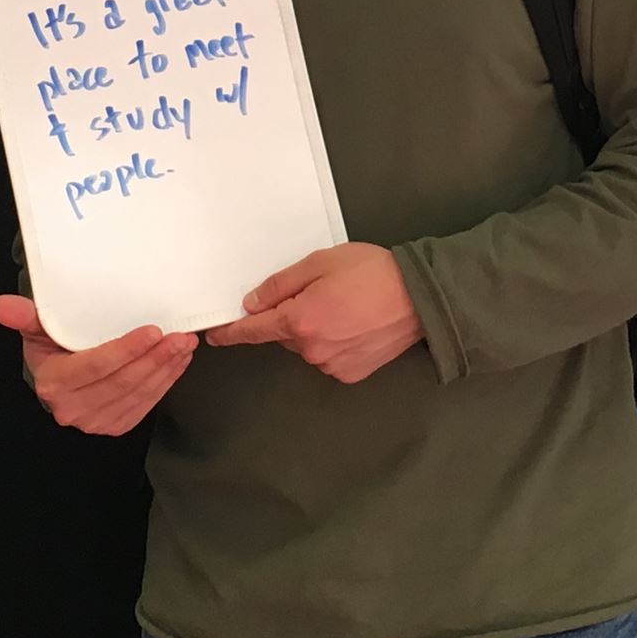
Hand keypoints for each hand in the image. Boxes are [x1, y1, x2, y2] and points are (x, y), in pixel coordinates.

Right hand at [0, 293, 193, 435]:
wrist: (56, 380)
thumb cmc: (50, 350)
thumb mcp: (36, 329)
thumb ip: (25, 317)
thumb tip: (1, 306)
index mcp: (54, 383)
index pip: (95, 366)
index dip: (126, 350)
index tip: (153, 332)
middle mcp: (72, 408)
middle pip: (121, 382)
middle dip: (155, 359)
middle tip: (180, 336)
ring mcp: (95, 422)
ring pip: (137, 394)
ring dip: (166, 369)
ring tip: (184, 345)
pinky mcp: (114, 426)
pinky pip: (145, 405)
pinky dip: (166, 383)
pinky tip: (177, 363)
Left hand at [202, 243, 423, 381]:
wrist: (421, 298)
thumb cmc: (372, 272)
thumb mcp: (321, 263)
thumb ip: (281, 284)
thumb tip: (252, 304)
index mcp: (299, 320)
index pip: (253, 331)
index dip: (231, 332)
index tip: (215, 335)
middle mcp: (311, 349)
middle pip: (285, 335)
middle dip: (293, 317)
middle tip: (323, 294)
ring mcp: (332, 364)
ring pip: (308, 347)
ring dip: (315, 331)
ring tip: (347, 308)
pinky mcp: (351, 374)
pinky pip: (329, 357)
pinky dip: (335, 344)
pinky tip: (357, 326)